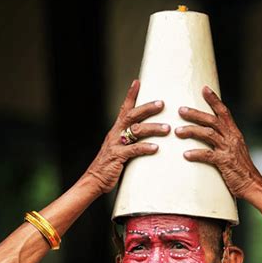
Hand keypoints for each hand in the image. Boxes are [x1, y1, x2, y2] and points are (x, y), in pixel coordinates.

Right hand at [85, 79, 169, 193]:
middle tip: (162, 104)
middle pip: (132, 115)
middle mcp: (115, 134)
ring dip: (153, 128)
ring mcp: (116, 145)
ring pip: (136, 131)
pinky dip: (145, 148)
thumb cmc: (109, 166)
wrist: (94, 180)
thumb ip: (129, 142)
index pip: (123, 108)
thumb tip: (145, 138)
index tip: (138, 82)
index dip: (130, 95)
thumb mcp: (118, 149)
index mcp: (116, 130)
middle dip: (148, 108)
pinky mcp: (118, 157)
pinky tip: (156, 148)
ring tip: (167, 129)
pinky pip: (133, 150)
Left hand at [175, 86, 261, 198]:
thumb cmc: (241, 171)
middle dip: (195, 114)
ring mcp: (228, 150)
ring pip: (208, 134)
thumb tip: (211, 135)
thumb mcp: (235, 151)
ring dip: (191, 131)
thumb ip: (224, 142)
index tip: (204, 89)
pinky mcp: (224, 163)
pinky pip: (207, 155)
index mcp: (235, 134)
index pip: (224, 112)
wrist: (252, 185)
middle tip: (180, 110)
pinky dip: (195, 154)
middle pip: (212, 120)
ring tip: (177, 132)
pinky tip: (185, 154)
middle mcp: (232, 138)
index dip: (214, 100)